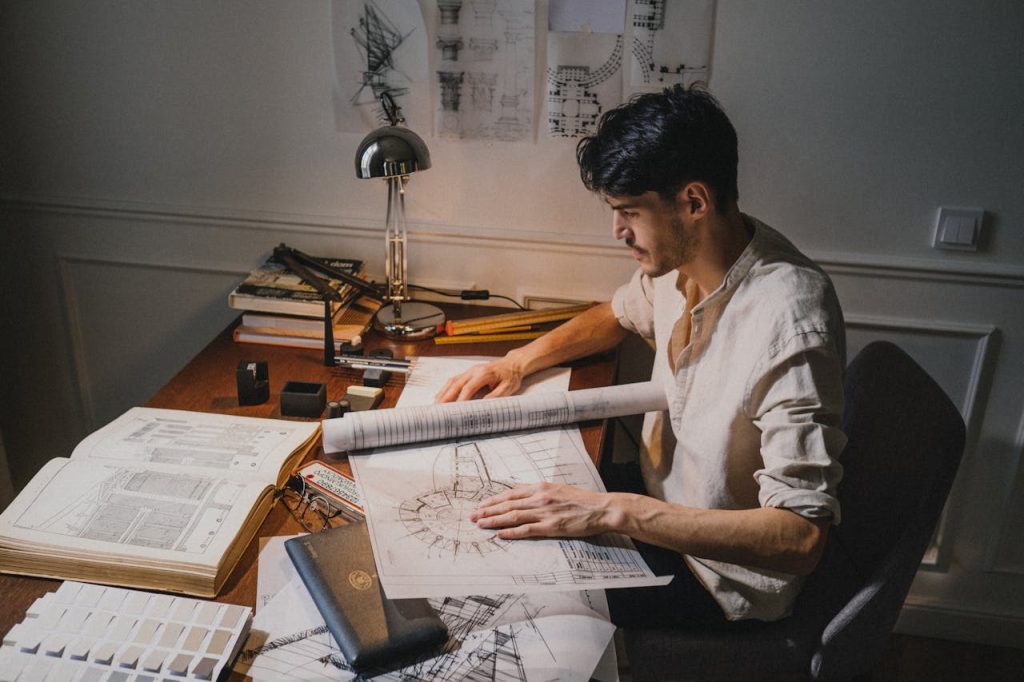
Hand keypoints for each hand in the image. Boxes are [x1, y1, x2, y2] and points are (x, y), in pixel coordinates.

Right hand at [434, 358, 523, 401]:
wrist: (512, 364)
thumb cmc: (510, 376)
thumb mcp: (507, 388)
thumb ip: (495, 397)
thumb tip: (482, 406)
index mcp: (484, 374)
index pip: (468, 388)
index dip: (461, 399)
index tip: (455, 410)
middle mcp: (474, 371)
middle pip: (456, 384)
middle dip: (446, 396)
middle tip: (438, 408)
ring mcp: (470, 371)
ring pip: (453, 381)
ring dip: (444, 392)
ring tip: (436, 404)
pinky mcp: (469, 373)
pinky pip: (455, 380)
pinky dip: (447, 388)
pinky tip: (442, 395)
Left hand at [469, 482, 619, 538]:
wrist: (601, 509)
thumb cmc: (583, 500)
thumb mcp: (559, 489)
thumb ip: (540, 491)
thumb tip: (522, 492)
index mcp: (542, 487)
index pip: (511, 493)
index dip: (494, 500)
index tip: (482, 505)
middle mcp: (540, 497)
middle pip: (508, 504)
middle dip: (488, 510)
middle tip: (473, 516)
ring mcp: (545, 512)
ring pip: (513, 516)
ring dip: (494, 520)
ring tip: (480, 525)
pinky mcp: (551, 526)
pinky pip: (526, 530)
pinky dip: (511, 532)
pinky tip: (500, 535)